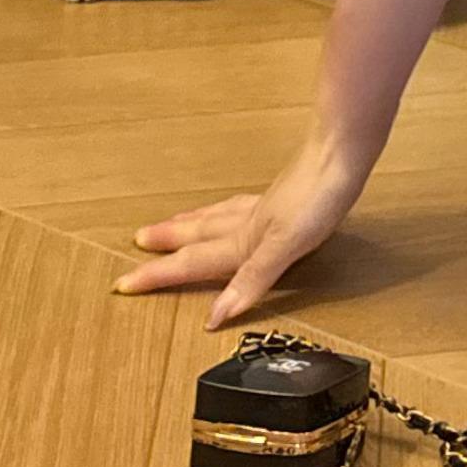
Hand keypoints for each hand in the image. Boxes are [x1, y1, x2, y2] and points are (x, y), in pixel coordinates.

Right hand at [114, 132, 369, 328]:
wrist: (343, 151)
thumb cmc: (318, 196)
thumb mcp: (286, 246)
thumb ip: (251, 278)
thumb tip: (214, 315)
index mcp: (244, 238)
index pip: (192, 262)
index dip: (158, 276)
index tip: (122, 284)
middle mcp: (247, 221)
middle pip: (197, 234)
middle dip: (165, 243)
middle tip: (136, 243)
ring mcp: (264, 206)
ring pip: (215, 217)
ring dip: (189, 223)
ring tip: (171, 223)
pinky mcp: (284, 195)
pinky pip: (240, 206)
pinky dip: (225, 211)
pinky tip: (235, 210)